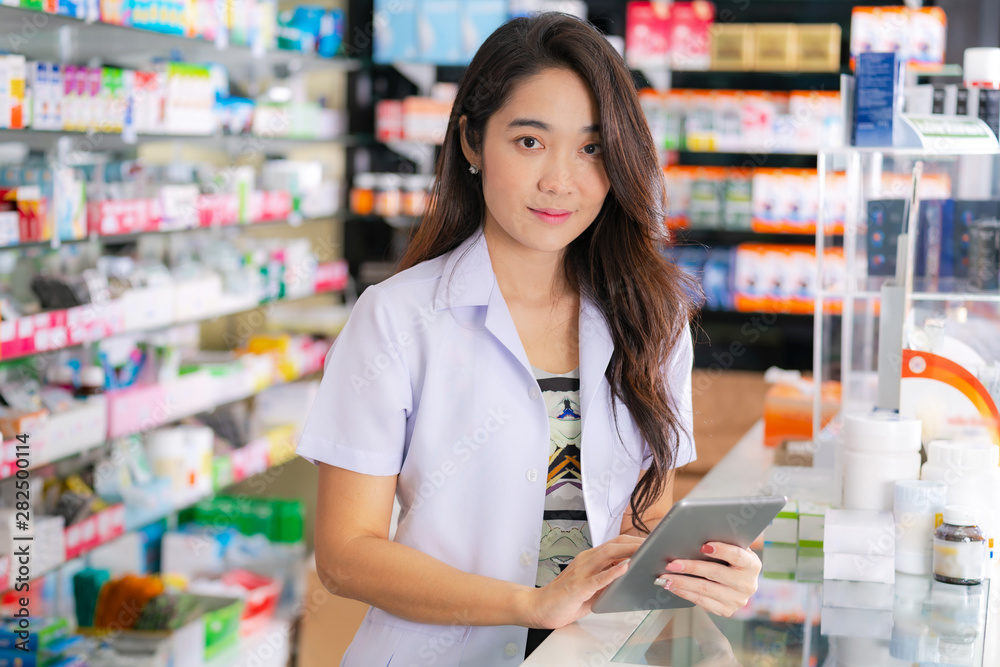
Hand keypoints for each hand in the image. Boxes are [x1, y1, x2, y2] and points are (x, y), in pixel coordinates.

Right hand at [525, 535, 643, 628]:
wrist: (538, 607)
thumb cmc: (564, 599)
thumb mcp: (592, 588)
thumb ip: (607, 581)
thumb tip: (629, 577)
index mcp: (589, 559)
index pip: (615, 544)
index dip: (633, 541)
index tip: (651, 543)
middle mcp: (585, 561)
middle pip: (614, 545)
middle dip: (636, 543)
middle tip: (655, 544)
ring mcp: (581, 572)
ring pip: (607, 555)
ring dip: (628, 552)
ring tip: (645, 551)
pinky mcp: (577, 587)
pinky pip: (597, 578)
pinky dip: (612, 572)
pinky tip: (624, 568)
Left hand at [654, 542, 760, 616]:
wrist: (737, 582)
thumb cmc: (729, 559)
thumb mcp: (732, 548)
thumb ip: (722, 541)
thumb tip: (695, 533)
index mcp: (752, 565)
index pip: (737, 556)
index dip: (721, 550)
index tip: (703, 546)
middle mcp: (748, 584)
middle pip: (716, 573)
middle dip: (691, 567)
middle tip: (672, 564)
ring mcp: (737, 600)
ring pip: (705, 589)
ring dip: (682, 583)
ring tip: (666, 577)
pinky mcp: (726, 610)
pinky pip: (702, 601)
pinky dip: (684, 593)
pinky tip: (673, 587)